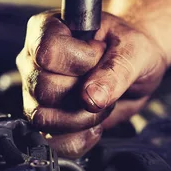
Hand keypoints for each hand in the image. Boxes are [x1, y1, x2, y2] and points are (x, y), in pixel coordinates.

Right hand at [16, 12, 166, 157]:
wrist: (136, 66)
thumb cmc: (130, 47)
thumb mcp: (133, 50)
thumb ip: (115, 70)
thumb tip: (91, 98)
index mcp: (49, 29)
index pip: (47, 53)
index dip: (79, 62)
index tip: (99, 55)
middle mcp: (35, 59)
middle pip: (45, 89)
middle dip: (85, 93)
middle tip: (105, 82)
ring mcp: (35, 90)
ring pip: (44, 118)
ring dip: (82, 118)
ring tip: (101, 102)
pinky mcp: (45, 117)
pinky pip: (51, 141)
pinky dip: (78, 139)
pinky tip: (95, 126)